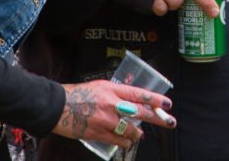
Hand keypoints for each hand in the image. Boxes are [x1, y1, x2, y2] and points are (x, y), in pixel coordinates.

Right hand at [52, 81, 175, 148]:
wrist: (57, 106)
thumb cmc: (77, 94)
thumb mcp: (99, 86)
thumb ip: (115, 92)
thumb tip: (131, 98)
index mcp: (111, 89)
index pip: (139, 94)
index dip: (155, 100)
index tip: (167, 104)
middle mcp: (111, 104)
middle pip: (140, 112)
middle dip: (158, 118)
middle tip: (170, 122)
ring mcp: (105, 120)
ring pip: (131, 130)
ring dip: (138, 133)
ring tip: (140, 134)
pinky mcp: (98, 133)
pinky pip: (118, 141)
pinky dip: (126, 142)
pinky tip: (127, 141)